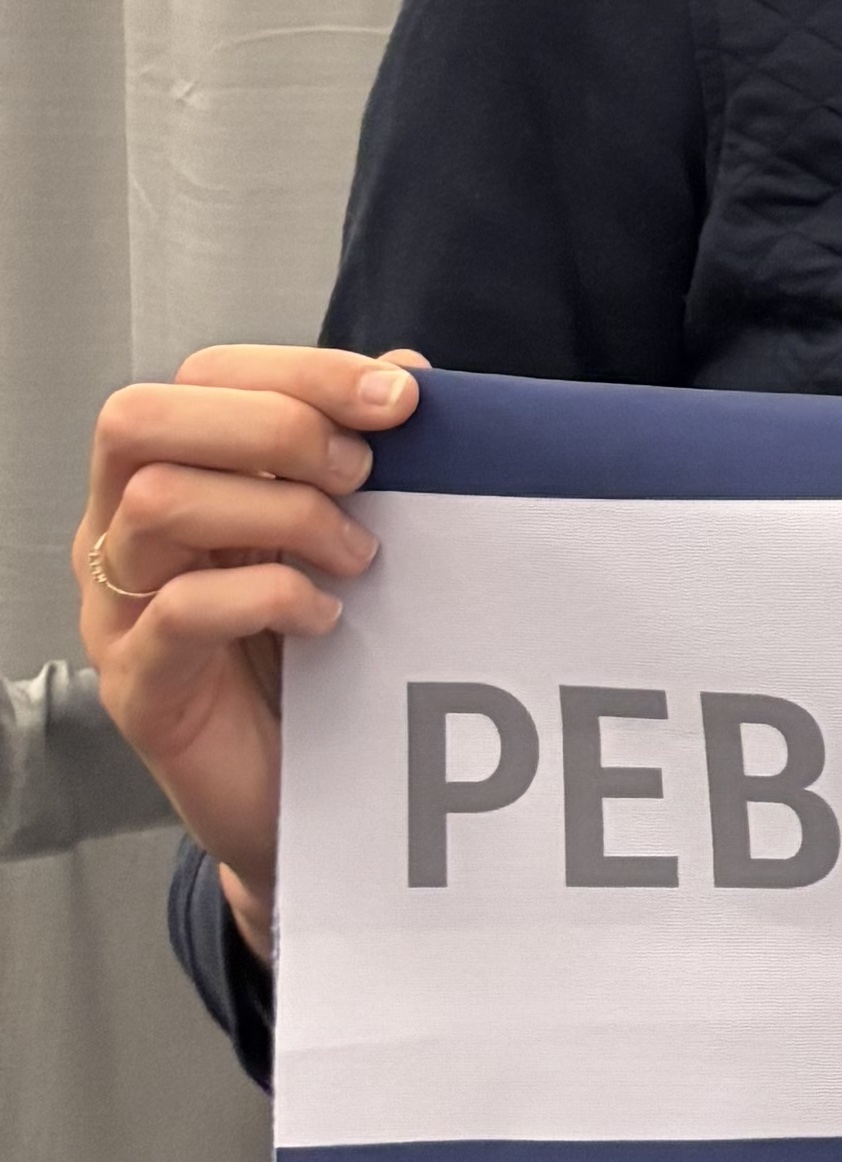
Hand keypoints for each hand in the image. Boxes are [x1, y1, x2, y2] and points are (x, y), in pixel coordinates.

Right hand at [73, 344, 428, 952]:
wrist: (301, 793)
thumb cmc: (311, 654)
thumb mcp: (337, 531)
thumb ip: (359, 450)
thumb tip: (405, 370)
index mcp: (168, 478)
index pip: (199, 377)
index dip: (298, 369)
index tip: (397, 395)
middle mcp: (121, 535)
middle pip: (140, 420)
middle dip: (270, 426)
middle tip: (358, 474)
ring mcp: (117, 611)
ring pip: (157, 505)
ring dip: (282, 512)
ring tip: (355, 553)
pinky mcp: (140, 685)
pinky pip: (180, 613)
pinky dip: (270, 596)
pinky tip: (326, 615)